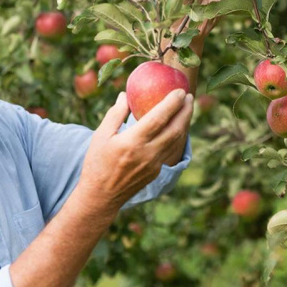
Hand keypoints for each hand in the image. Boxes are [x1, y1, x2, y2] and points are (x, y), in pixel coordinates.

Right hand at [78, 89, 193, 213]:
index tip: (180, 91)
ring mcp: (155, 164)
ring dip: (185, 123)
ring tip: (188, 108)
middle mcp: (148, 153)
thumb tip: (125, 95)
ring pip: (177, 141)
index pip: (159, 118)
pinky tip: (180, 127)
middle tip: (189, 96)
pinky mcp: (157, 172)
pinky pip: (173, 150)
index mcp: (133, 142)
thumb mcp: (101, 135)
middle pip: (175, 129)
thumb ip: (115, 114)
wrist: (102, 196)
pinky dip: (179, 136)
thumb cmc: (97, 163)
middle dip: (186, 111)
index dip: (172, 103)